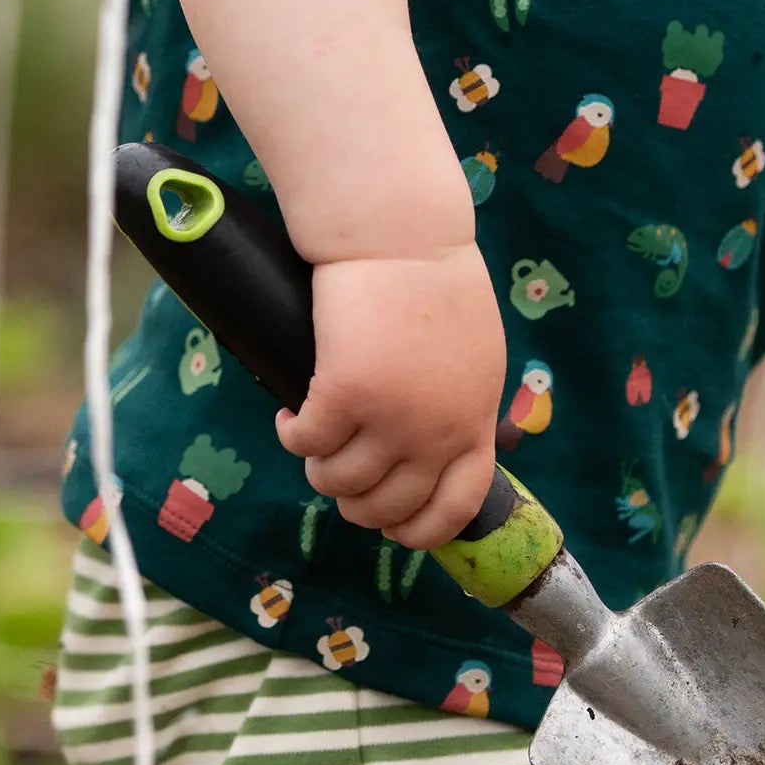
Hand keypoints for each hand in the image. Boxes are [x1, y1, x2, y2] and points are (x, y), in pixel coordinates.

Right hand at [273, 243, 505, 552]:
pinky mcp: (344, 394)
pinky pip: (305, 443)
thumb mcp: (475, 353)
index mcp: (474, 420)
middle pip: (387, 506)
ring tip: (313, 443)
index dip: (420, 530)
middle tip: (338, 476)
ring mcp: (391, 418)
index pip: (457, 506)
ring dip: (319, 471)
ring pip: (338, 483)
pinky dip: (291, 436)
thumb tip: (431, 446)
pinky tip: (290, 417)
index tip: (393, 528)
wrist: (403, 234)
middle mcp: (437, 431)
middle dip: (355, 503)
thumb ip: (459, 402)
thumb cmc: (436, 280)